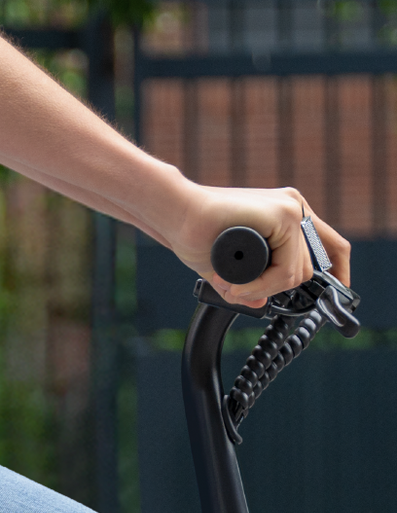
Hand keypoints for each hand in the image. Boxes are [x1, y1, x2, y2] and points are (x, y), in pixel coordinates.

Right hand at [166, 185, 352, 305]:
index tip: (337, 290)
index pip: (328, 245)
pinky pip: (285, 269)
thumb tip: (261, 304)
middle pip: (309, 267)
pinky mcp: (281, 215)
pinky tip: (237, 284)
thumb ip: (248, 282)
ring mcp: (290, 209)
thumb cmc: (195, 233)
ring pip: (296, 272)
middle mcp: (294, 208)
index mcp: (286, 215)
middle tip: (239, 291)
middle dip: (276, 288)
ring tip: (233, 286)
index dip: (337, 270)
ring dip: (264, 288)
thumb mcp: (230, 266)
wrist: (175, 214)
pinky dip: (261, 285)